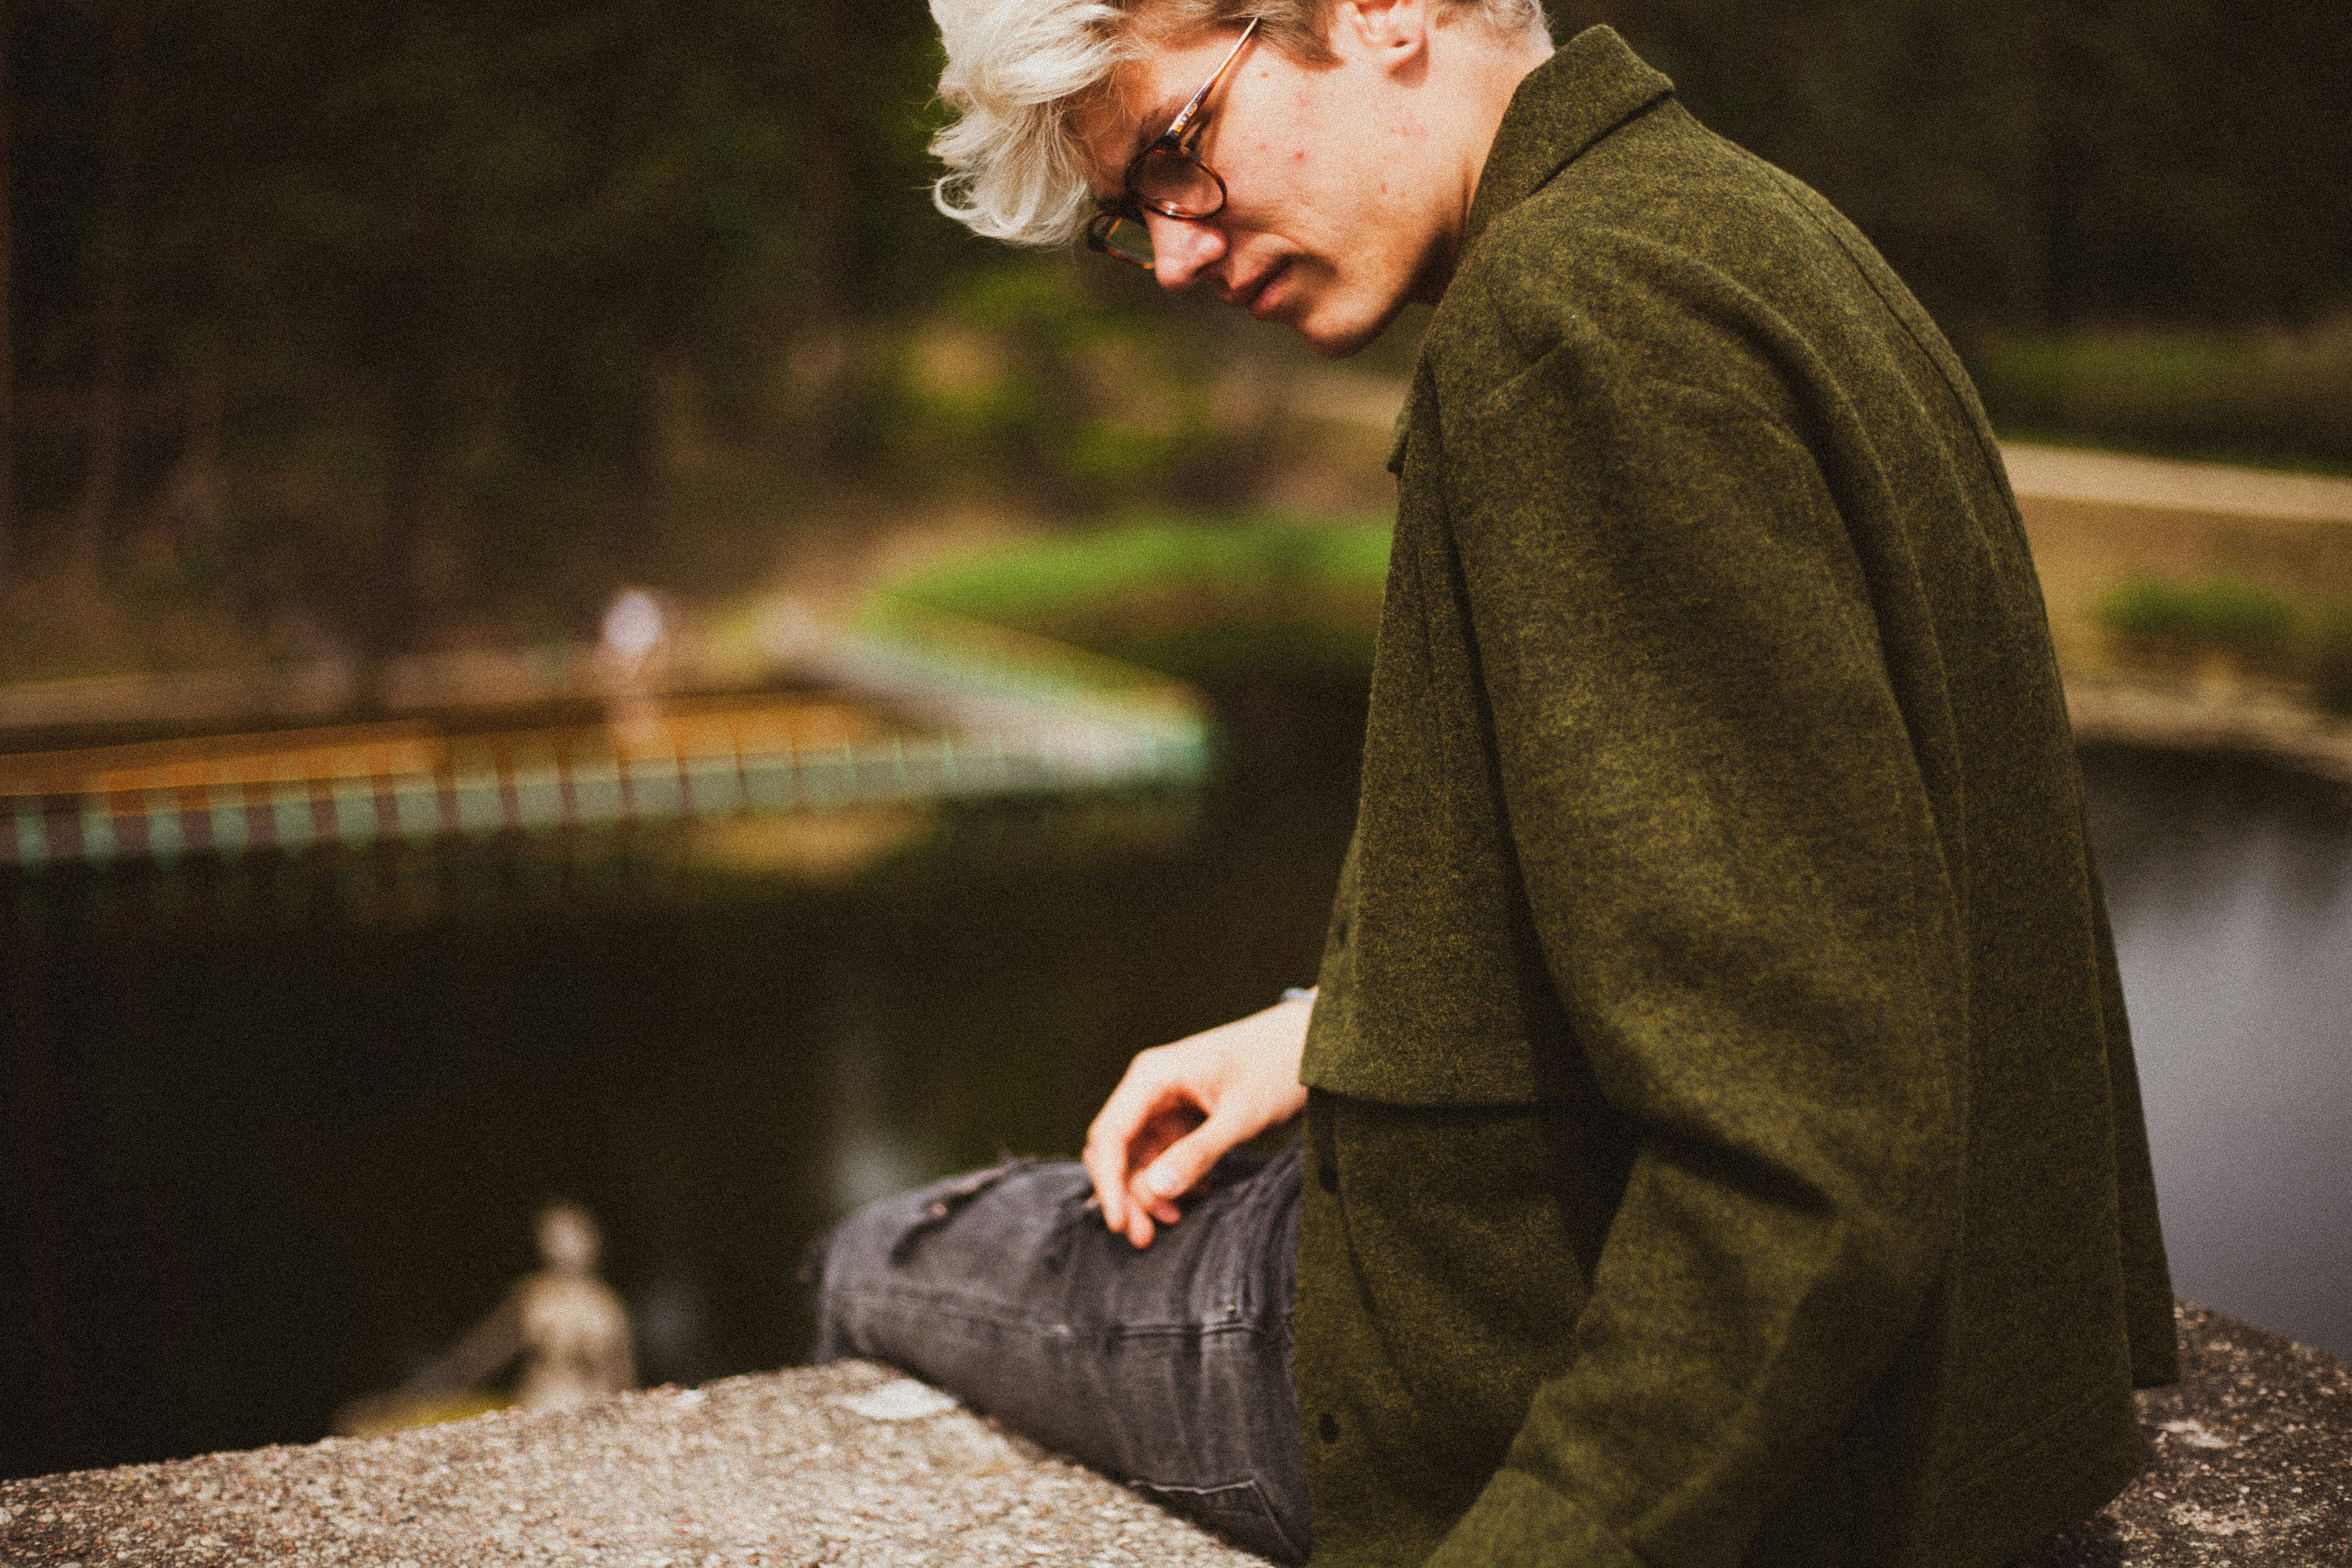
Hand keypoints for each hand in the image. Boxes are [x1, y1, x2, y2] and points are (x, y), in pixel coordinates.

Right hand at [1082, 993, 1312, 1248]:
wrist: (1307, 1044)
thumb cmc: (1277, 1068)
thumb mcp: (1241, 1115)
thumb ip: (1198, 1151)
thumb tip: (1155, 1190)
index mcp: (1153, 1075)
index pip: (1109, 1134)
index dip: (1107, 1182)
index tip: (1119, 1224)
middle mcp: (1150, 1087)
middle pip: (1116, 1149)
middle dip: (1126, 1194)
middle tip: (1145, 1238)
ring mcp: (1164, 1102)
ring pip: (1137, 1156)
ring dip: (1148, 1192)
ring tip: (1175, 1220)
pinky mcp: (1182, 1116)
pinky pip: (1162, 1154)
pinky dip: (1171, 1179)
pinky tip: (1197, 1193)